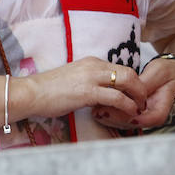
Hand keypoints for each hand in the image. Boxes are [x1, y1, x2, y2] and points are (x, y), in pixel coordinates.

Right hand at [18, 57, 146, 125]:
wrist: (31, 93)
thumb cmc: (48, 90)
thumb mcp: (74, 79)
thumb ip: (89, 82)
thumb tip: (101, 94)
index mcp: (92, 62)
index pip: (119, 68)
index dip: (132, 81)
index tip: (135, 93)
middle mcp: (94, 65)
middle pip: (129, 72)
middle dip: (141, 86)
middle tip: (143, 100)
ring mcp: (92, 78)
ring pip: (127, 81)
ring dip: (138, 96)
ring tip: (140, 108)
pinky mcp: (88, 92)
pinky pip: (116, 97)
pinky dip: (127, 105)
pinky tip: (130, 112)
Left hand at [94, 56, 174, 128]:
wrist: (171, 73)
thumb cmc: (166, 72)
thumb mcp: (157, 73)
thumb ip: (143, 85)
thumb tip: (128, 94)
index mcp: (159, 112)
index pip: (140, 120)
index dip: (124, 116)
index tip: (109, 107)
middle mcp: (150, 119)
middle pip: (128, 124)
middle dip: (112, 117)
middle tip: (96, 109)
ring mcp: (142, 118)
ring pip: (122, 123)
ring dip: (108, 116)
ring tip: (94, 107)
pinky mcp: (134, 114)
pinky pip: (120, 117)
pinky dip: (110, 112)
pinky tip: (99, 105)